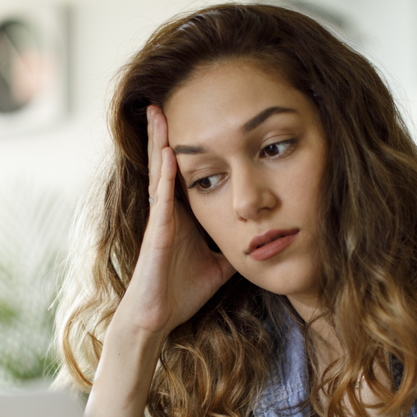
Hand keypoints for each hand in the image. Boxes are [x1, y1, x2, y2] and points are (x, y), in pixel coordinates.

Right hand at [114, 105, 234, 338]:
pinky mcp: (156, 234)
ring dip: (159, 141)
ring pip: (159, 172)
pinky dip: (165, 175)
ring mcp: (159, 220)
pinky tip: (169, 153)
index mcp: (180, 215)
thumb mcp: (219, 265)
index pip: (183, 171)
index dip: (186, 144)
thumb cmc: (180, 294)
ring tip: (158, 111)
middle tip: (167, 96)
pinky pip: (161, 199)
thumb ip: (233, 245)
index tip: (192, 116)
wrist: (157, 320)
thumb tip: (260, 237)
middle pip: (166, 162)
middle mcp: (166, 212)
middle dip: (165, 131)